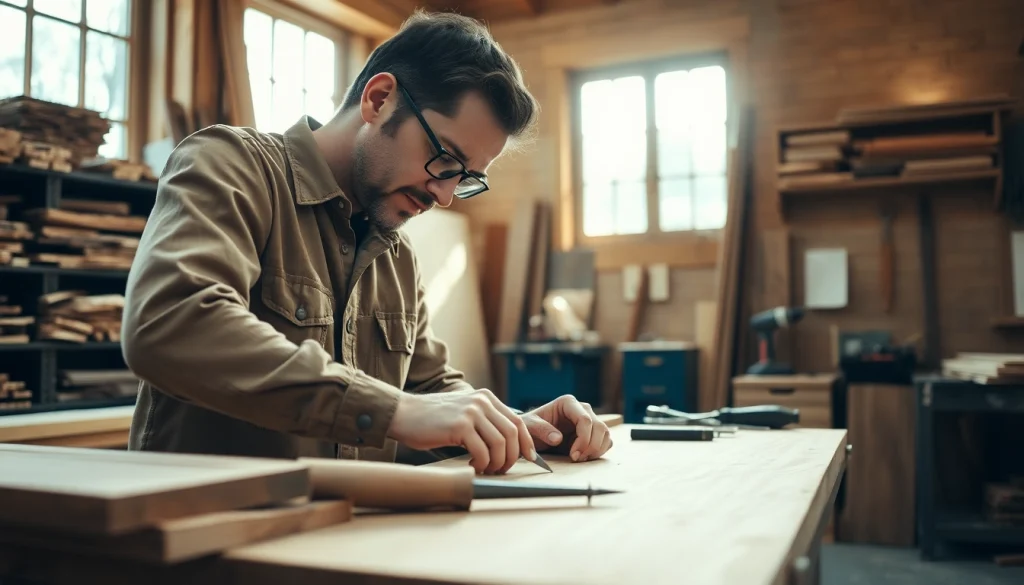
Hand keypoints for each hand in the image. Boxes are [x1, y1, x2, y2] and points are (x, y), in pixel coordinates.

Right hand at [387, 389, 537, 474]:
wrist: (404, 413)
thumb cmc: (433, 419)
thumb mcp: (465, 412)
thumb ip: (485, 421)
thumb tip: (507, 444)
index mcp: (487, 398)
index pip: (518, 421)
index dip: (526, 442)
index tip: (529, 458)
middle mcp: (482, 401)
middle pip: (512, 433)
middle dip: (511, 457)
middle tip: (501, 470)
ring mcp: (471, 412)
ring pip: (499, 444)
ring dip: (496, 463)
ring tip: (486, 469)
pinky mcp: (459, 426)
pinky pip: (482, 451)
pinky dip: (482, 464)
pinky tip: (472, 466)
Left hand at [520, 395, 612, 461]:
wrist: (533, 433)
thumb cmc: (530, 427)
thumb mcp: (530, 426)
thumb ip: (541, 430)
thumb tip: (558, 438)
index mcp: (568, 403)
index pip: (585, 419)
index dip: (583, 439)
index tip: (573, 455)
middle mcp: (582, 409)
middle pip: (599, 427)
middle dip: (590, 447)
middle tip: (576, 459)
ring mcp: (590, 420)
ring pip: (606, 434)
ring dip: (596, 450)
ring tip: (579, 459)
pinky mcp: (593, 432)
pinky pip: (606, 441)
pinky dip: (599, 451)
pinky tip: (584, 457)